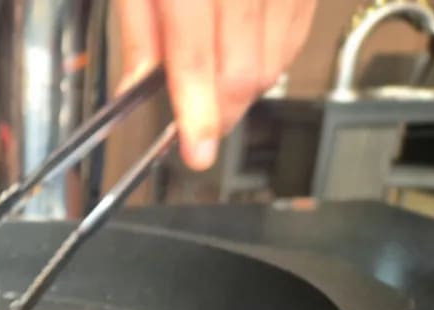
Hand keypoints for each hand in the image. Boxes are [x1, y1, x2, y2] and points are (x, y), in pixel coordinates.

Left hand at [117, 0, 315, 170]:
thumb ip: (140, 31)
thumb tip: (136, 87)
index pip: (198, 58)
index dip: (198, 114)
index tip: (197, 153)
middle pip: (246, 71)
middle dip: (220, 111)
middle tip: (196, 120)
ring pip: (276, 62)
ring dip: (244, 86)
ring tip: (214, 68)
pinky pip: (298, 37)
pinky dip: (271, 57)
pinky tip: (243, 48)